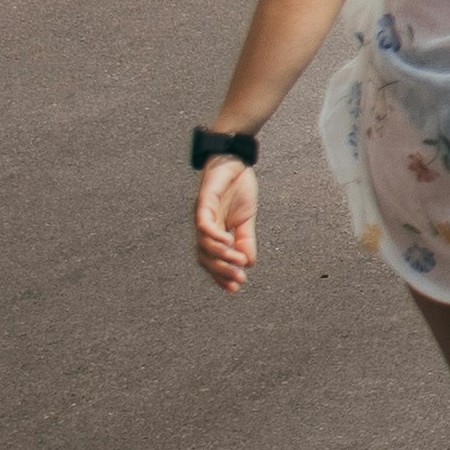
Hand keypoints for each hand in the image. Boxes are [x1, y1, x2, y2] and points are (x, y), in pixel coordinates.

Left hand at [194, 156, 259, 292]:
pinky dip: (213, 235)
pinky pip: (204, 223)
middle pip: (205, 257)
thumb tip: (248, 263)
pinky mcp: (204, 201)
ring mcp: (202, 215)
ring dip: (221, 255)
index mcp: (214, 233)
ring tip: (238, 261)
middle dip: (221, 271)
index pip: (212, 260)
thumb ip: (245, 240)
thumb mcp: (246, 220)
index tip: (236, 288)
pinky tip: (227, 241)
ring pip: (204, 244)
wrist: (235, 161)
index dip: (221, 275)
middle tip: (238, 280)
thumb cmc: (237, 188)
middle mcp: (204, 227)